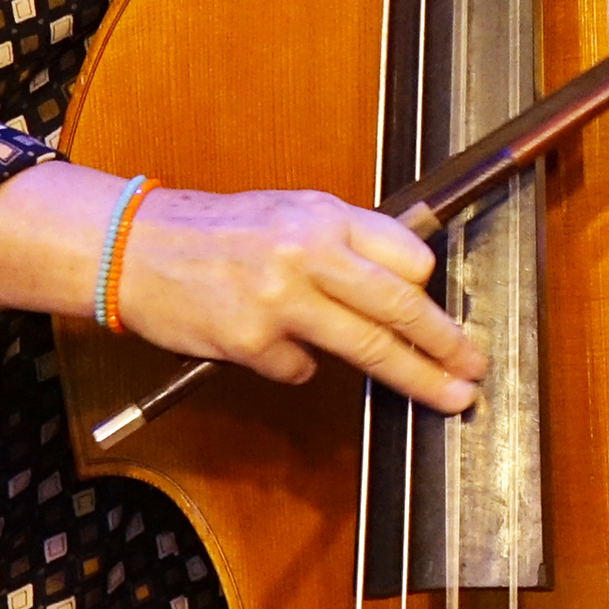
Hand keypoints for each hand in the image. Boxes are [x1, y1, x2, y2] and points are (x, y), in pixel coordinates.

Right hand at [0, 160, 484, 411]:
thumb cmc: (214, 231)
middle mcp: (307, 252)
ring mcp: (280, 300)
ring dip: (413, 377)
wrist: (133, 246)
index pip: (404, 255)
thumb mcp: (286, 212)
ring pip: (367, 348)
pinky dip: (296, 365)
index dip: (430, 292)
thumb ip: (341, 243)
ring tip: (445, 395)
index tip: (450, 320)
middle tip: (475, 367)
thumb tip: (403, 285)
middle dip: (446, 343)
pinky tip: (269, 343)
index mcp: (322, 215)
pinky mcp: (252, 341)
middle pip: (399, 306)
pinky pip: (301, 369)